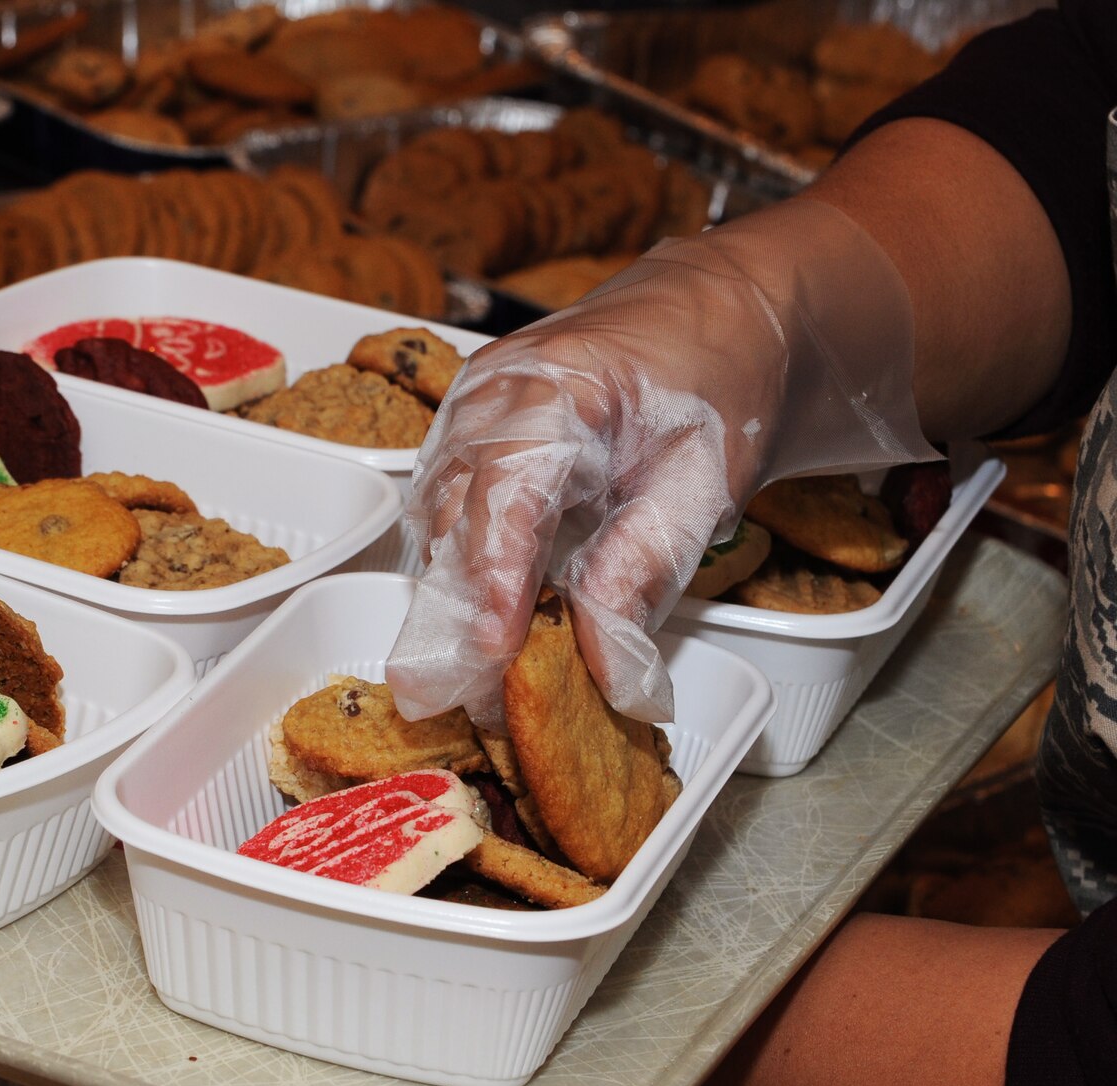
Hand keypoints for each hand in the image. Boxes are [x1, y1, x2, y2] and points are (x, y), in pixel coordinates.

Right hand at [387, 199, 940, 724]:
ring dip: (451, 604)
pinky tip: (483, 624)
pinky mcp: (463, 433)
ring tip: (478, 682)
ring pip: (434, 523)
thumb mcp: (701, 486)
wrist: (716, 314)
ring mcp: (465, 410)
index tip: (489, 659)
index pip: (503, 501)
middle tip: (475, 705)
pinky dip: (458, 571)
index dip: (490, 586)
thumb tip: (610, 676)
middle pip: (450, 521)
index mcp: (554, 391)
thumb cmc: (716, 384)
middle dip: (458, 619)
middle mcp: (488, 395)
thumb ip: (644, 577)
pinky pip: (442, 510)